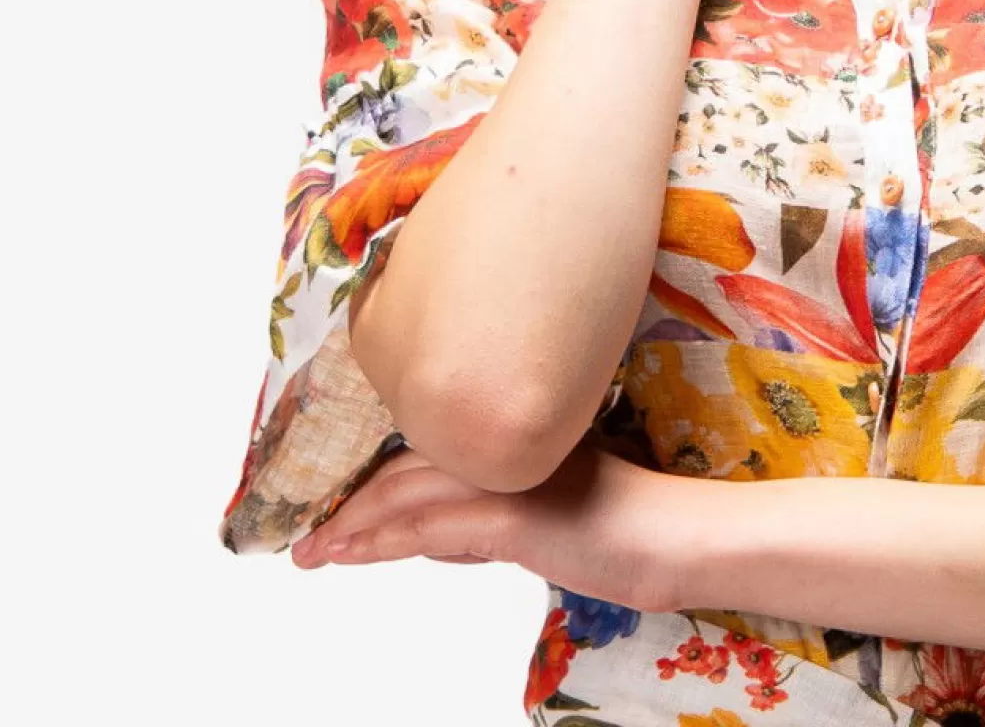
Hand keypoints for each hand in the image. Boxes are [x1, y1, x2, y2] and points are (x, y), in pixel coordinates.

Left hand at [291, 438, 672, 611]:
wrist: (674, 536)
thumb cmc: (621, 525)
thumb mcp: (543, 516)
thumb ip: (490, 518)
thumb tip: (437, 536)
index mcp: (508, 441)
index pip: (423, 453)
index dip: (371, 477)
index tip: (332, 503)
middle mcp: (501, 448)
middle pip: (403, 470)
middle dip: (346, 504)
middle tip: (300, 533)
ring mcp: (506, 477)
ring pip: (406, 495)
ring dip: (351, 526)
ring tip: (311, 550)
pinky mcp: (513, 515)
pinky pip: (431, 528)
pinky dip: (383, 541)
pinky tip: (352, 554)